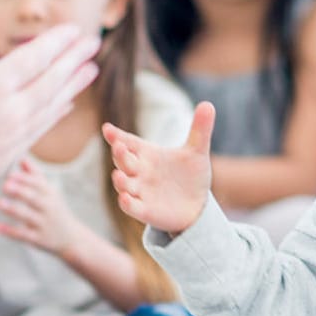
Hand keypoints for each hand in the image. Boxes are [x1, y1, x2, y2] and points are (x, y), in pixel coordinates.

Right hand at [0, 0, 99, 208]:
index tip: (73, 30)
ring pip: (54, 104)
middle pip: (54, 79)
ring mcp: (16, 135)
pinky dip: (58, 112)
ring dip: (74, 85)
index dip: (57, 41)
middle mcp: (14, 110)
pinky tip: (65, 106)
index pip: (37, 56)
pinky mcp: (12, 154)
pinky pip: (44, 127)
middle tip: (92, 43)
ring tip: (90, 70)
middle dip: (75, 59)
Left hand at [0, 158, 83, 255]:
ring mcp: (44, 224)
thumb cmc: (55, 210)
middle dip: (20, 192)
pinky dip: (11, 231)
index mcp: (50, 195)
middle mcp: (48, 208)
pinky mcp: (38, 239)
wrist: (71, 238)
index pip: (38, 184)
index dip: (25, 179)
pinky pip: (24, 235)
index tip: (10, 175)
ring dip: (13, 210)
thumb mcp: (50, 193)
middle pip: (34, 198)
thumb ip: (35, 176)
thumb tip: (21, 158)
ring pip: (28, 216)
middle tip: (5, 186)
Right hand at [104, 101, 215, 234]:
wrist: (197, 206)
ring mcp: (141, 192)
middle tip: (119, 146)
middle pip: (124, 161)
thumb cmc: (190, 176)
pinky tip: (125, 198)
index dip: (117, 136)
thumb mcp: (197, 151)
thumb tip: (208, 104)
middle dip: (120, 154)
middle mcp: (140, 172)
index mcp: (148, 155)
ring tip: (118, 175)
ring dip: (120, 180)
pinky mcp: (146, 211)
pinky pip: (132, 207)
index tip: (107, 129)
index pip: (129, 142)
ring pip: (124, 185)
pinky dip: (127, 203)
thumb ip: (200, 129)